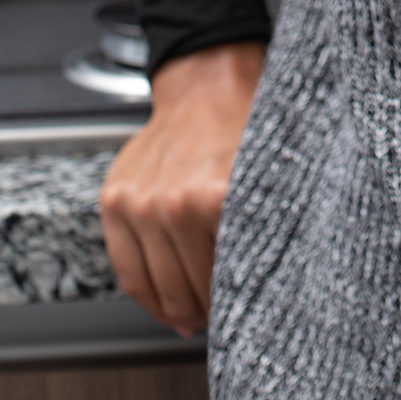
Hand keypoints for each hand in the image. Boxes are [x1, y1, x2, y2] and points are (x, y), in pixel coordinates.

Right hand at [99, 39, 265, 336]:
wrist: (209, 81)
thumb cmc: (246, 124)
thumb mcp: (273, 173)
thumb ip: (272, 224)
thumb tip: (285, 284)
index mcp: (220, 196)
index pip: (231, 280)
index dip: (244, 306)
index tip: (251, 316)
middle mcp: (177, 202)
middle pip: (195, 291)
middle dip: (214, 310)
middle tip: (230, 318)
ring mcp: (142, 203)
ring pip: (160, 288)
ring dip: (182, 310)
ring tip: (202, 316)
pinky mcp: (115, 201)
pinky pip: (128, 271)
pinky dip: (148, 298)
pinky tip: (170, 308)